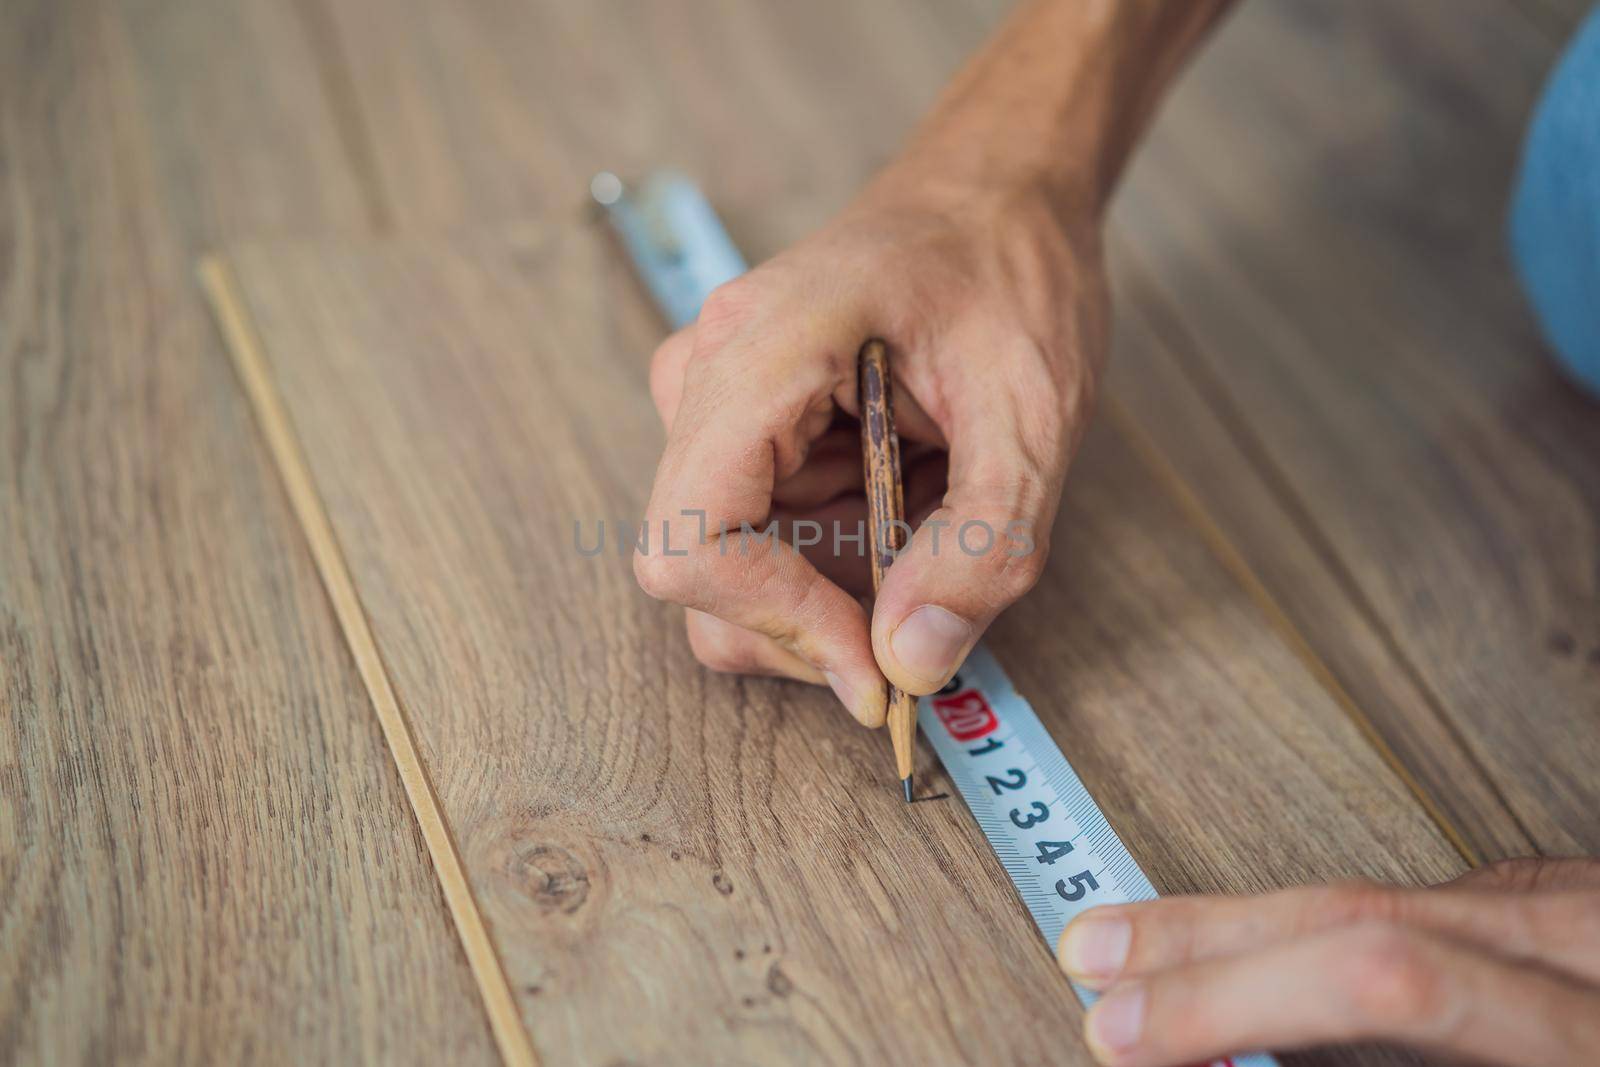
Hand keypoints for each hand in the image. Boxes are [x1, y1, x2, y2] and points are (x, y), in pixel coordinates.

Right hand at [634, 164, 1107, 723]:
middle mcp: (707, 379)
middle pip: (700, 574)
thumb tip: (911, 663)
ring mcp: (713, 405)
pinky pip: (759, 540)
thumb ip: (981, 546)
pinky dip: (831, 563)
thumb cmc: (1012, 271)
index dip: (776, 621)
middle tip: (922, 617)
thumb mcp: (1034, 414)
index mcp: (760, 352)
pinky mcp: (739, 432)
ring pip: (727, 572)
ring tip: (924, 528)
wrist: (995, 197)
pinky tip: (900, 506)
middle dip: (809, 624)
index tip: (876, 659)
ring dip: (827, 594)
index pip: (691, 542)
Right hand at [1056, 858, 1599, 1065]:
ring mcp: (1574, 912)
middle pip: (1362, 915)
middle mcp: (1584, 948)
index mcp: (1595, 1034)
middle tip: (1096, 975)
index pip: (1390, 983)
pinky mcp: (1560, 899)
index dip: (1237, 1004)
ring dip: (1237, 924)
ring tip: (1135, 941)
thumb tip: (1265, 1064)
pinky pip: (1415, 903)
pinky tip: (1246, 939)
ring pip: (1374, 890)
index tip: (1135, 1036)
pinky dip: (1311, 924)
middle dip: (1206, 947)